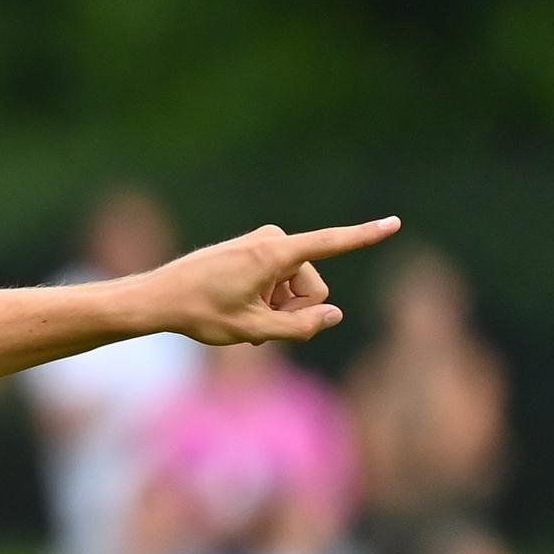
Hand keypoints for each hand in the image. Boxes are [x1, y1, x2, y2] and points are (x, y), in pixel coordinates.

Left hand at [148, 217, 400, 344]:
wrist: (158, 298)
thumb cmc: (200, 313)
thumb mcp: (252, 331)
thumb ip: (299, 328)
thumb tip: (334, 315)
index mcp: (275, 253)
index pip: (331, 243)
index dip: (365, 236)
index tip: (395, 223)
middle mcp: (272, 241)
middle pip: (312, 287)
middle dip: (293, 311)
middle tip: (256, 326)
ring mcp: (263, 244)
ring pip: (295, 289)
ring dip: (277, 309)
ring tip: (242, 317)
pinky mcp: (254, 251)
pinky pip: (278, 282)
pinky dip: (266, 301)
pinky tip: (239, 310)